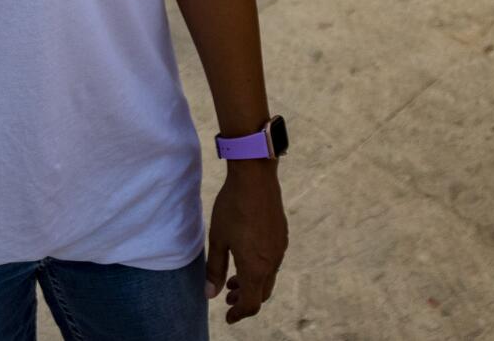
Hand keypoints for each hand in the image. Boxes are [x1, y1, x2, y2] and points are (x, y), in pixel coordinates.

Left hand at [207, 164, 285, 324]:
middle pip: (262, 293)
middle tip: (228, 296)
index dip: (238, 313)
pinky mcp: (282, 234)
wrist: (255, 177)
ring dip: (253, 282)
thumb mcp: (218, 240)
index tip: (227, 316)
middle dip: (245, 298)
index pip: (251, 303)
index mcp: (256, 267)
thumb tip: (211, 294)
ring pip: (268, 276)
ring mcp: (280, 247)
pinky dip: (260, 268)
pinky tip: (247, 255)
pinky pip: (273, 260)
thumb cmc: (232, 208)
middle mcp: (272, 261)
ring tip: (234, 276)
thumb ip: (215, 269)